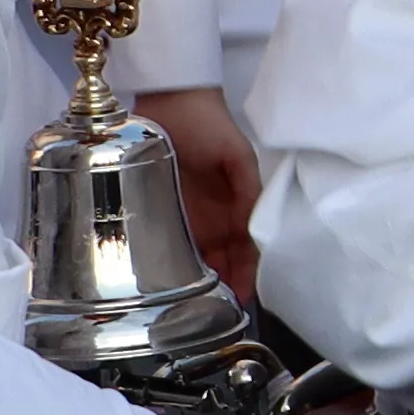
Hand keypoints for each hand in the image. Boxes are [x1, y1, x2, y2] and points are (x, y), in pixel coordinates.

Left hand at [137, 84, 262, 305]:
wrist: (172, 103)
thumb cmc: (211, 125)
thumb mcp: (239, 157)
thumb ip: (249, 192)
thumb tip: (255, 232)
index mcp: (238, 207)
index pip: (248, 249)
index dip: (248, 274)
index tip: (244, 299)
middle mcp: (215, 217)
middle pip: (223, 260)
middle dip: (224, 286)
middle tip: (216, 311)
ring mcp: (187, 217)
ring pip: (196, 257)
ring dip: (198, 280)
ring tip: (194, 305)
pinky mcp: (159, 212)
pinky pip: (166, 244)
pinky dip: (170, 265)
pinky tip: (169, 283)